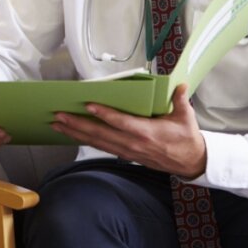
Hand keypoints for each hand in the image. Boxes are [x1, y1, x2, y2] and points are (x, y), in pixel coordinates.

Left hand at [50, 84, 207, 177]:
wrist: (189, 162)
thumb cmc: (186, 138)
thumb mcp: (186, 117)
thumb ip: (180, 99)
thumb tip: (180, 85)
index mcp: (148, 133)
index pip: (122, 123)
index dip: (105, 115)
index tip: (89, 106)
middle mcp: (134, 144)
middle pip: (101, 134)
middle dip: (78, 125)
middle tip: (59, 115)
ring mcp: (127, 151)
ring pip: (97, 142)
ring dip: (75, 133)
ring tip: (57, 124)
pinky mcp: (125, 155)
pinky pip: (101, 147)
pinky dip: (84, 140)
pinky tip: (71, 134)